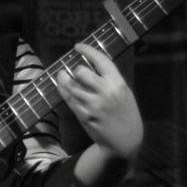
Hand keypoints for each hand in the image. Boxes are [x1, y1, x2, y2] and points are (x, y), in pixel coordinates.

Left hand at [55, 43, 143, 160]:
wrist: (125, 140)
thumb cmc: (125, 113)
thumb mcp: (124, 92)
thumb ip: (110, 80)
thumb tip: (91, 65)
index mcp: (118, 83)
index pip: (100, 60)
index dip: (87, 50)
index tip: (78, 46)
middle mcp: (105, 92)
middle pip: (82, 72)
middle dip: (75, 68)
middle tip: (73, 69)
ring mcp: (93, 105)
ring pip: (71, 85)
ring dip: (63, 78)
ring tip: (62, 75)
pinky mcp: (84, 115)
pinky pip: (68, 99)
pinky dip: (63, 90)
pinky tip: (61, 86)